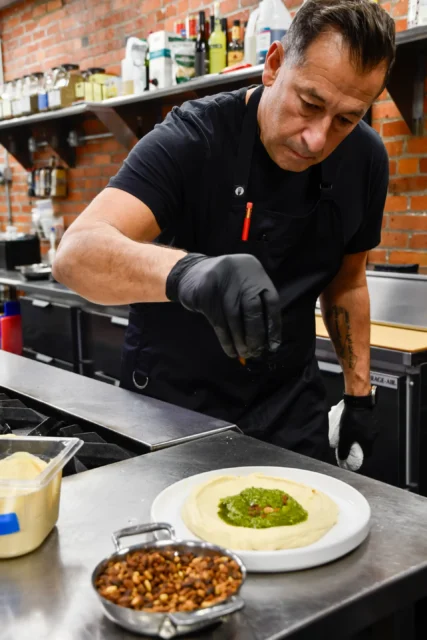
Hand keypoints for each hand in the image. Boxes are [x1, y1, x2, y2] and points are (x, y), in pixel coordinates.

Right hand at [166, 253, 281, 358]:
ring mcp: (221, 282)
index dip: (273, 325)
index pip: (271, 301)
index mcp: (255, 271)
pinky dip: (226, 340)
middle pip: (253, 309)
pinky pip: (218, 322)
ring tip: (244, 354)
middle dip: (256, 334)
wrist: (189, 273)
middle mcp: (240, 273)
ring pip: (234, 318)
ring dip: (240, 340)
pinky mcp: (205, 293)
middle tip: (256, 352)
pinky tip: (230, 350)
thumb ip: (256, 304)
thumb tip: (268, 339)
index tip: (273, 345)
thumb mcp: (243, 286)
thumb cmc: (224, 286)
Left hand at [329, 400, 378, 470]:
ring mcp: (375, 424)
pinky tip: (355, 420)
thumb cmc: (352, 419)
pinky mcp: (373, 415)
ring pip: (368, 432)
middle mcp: (374, 433)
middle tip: (351, 440)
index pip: (368, 453)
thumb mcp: (345, 436)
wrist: (359, 400)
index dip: (361, 455)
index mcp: (369, 440)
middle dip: (359, 443)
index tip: (354, 453)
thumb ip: (344, 448)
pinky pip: (368, 424)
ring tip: (351, 429)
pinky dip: (362, 424)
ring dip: (361, 433)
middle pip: (367, 442)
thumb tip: (343, 459)